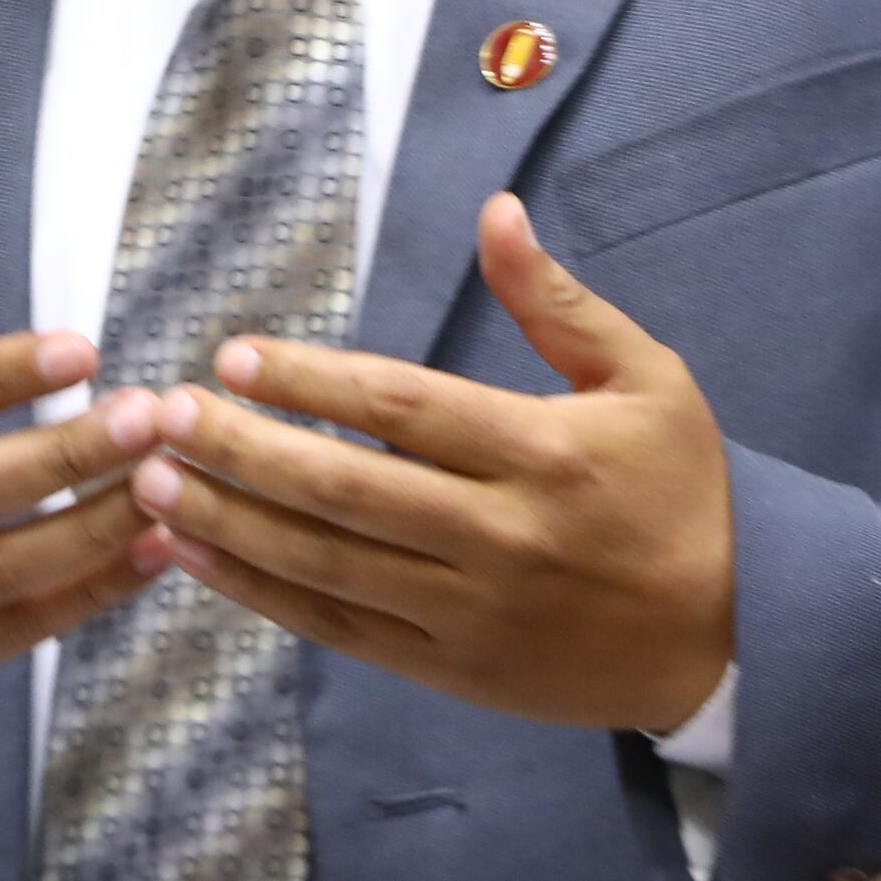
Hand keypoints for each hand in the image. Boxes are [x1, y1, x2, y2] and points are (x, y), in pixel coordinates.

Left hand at [117, 193, 734, 729]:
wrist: (732, 640)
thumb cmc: (684, 493)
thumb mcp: (648, 380)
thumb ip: (558, 303)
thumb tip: (495, 212)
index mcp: (545, 451)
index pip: (403, 408)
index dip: (311, 381)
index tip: (234, 356)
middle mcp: (502, 535)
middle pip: (347, 489)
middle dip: (244, 452)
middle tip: (165, 416)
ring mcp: (472, 610)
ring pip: (329, 564)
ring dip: (231, 524)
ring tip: (149, 484)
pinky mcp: (453, 668)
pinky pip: (340, 627)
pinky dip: (262, 595)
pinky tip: (196, 559)